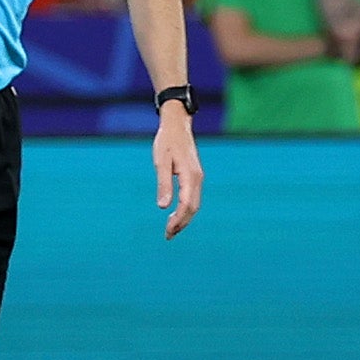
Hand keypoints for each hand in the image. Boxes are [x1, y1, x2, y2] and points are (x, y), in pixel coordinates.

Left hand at [152, 104, 201, 238]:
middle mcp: (197, 179)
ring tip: (171, 230)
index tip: (167, 231)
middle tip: (168, 236)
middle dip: (182, 223)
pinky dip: (186, 209)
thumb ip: (163, 184)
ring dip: (184, 218)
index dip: (178, 220)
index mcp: (190, 176)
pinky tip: (176, 214)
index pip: (186, 205)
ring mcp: (198, 177)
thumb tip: (163, 207)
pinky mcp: (194, 176)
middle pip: (193, 208)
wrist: (177, 124)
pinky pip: (193, 197)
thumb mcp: (161, 162)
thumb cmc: (166, 141)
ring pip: (194, 204)